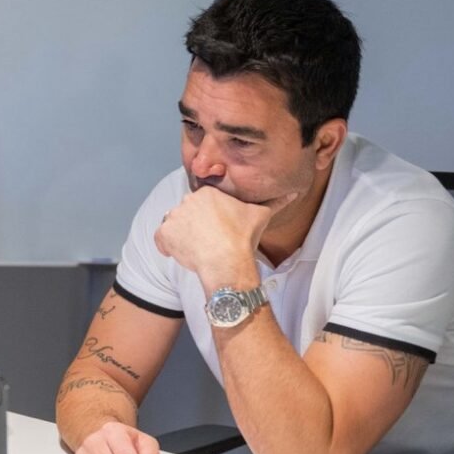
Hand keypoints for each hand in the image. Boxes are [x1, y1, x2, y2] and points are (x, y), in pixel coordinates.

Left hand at [154, 187, 296, 282]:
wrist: (227, 261)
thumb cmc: (243, 238)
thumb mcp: (261, 215)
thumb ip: (275, 201)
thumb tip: (292, 192)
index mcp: (207, 193)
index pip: (202, 203)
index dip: (209, 218)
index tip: (218, 231)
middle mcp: (187, 200)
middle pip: (187, 213)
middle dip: (195, 226)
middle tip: (209, 242)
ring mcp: (174, 216)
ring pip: (174, 224)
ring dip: (181, 235)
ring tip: (198, 248)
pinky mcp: (164, 233)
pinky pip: (161, 239)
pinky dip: (167, 247)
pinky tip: (183, 253)